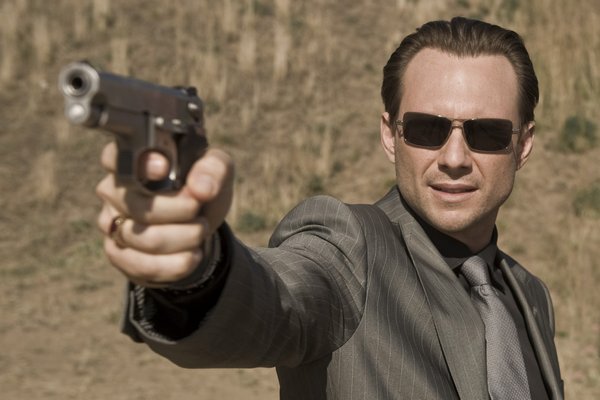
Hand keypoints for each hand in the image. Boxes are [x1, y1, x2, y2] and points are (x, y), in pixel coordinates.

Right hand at [96, 142, 233, 286]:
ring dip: (184, 238)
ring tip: (200, 230)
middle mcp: (112, 190)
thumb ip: (213, 169)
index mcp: (131, 160)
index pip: (115, 157)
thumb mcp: (217, 170)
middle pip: (139, 206)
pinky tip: (192, 255)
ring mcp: (110, 223)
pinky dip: (177, 264)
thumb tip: (200, 188)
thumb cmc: (201, 187)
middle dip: (181, 211)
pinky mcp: (118, 254)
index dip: (137, 165)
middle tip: (198, 210)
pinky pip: (144, 265)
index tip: (165, 169)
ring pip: (144, 239)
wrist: (200, 222)